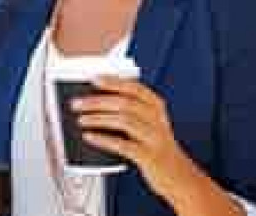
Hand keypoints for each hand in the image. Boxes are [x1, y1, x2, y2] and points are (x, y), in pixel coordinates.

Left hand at [72, 75, 196, 199]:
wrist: (179, 176)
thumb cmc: (155, 146)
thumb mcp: (148, 123)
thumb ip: (128, 109)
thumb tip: (93, 101)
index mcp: (156, 106)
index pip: (133, 87)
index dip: (113, 82)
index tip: (93, 79)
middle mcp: (157, 119)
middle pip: (124, 103)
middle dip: (96, 101)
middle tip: (76, 103)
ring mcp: (154, 138)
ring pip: (123, 121)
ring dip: (97, 118)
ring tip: (80, 119)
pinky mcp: (149, 156)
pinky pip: (123, 145)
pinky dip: (103, 139)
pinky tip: (89, 136)